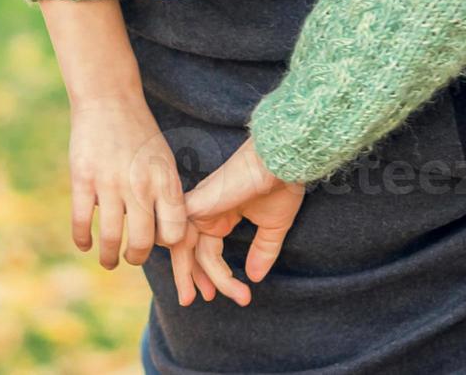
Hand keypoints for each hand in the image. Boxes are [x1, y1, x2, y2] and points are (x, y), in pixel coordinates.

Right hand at [69, 97, 188, 269]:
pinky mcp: (83, 178)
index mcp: (164, 181)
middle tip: (130, 258)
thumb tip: (165, 235)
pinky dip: (82, 239)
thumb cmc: (140, 135)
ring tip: (108, 260)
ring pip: (110, 237)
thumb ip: (166, 195)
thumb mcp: (164, 162)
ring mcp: (109, 182)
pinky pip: (81, 221)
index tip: (156, 243)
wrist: (109, 100)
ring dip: (109, 257)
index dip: (166, 245)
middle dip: (136, 257)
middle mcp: (140, 185)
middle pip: (142, 241)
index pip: (173, 232)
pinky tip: (85, 244)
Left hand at [178, 139, 304, 303]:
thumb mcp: (273, 227)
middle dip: (188, 278)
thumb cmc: (280, 186)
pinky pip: (182, 237)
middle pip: (188, 250)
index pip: (207, 249)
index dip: (215, 274)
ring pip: (185, 248)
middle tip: (194, 301)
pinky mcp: (197, 205)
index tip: (236, 295)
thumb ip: (262, 251)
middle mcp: (205, 212)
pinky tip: (202, 278)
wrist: (282, 163)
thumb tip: (254, 278)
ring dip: (195, 275)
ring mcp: (198, 208)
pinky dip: (188, 260)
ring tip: (205, 297)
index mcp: (220, 214)